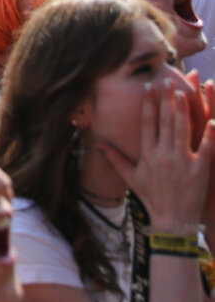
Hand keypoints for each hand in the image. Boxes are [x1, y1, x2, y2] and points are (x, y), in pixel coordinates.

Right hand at [97, 78, 214, 231]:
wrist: (173, 221)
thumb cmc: (152, 198)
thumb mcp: (130, 178)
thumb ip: (115, 158)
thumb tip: (98, 144)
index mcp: (147, 155)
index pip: (147, 124)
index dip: (149, 105)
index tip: (149, 88)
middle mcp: (163, 155)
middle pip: (165, 122)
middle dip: (167, 100)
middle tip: (168, 81)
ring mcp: (182, 162)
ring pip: (183, 129)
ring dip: (184, 109)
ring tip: (185, 91)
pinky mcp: (199, 169)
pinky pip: (206, 147)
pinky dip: (210, 133)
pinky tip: (213, 118)